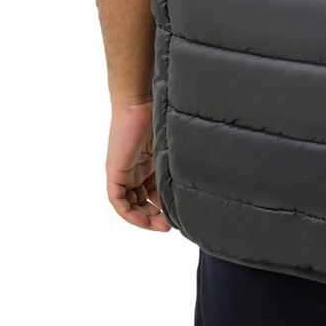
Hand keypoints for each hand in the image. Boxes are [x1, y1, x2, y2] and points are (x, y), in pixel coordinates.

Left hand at [106, 100, 170, 231]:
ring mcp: (124, 170)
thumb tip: (210, 167)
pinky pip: (118, 200)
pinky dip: (129, 213)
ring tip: (161, 225)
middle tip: (169, 226)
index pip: (153, 191)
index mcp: (149, 161)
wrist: (140, 99)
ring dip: (144, 218)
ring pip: (130, 203)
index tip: (176, 214)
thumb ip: (182, 157)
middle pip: (141, 200)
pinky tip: (143, 220)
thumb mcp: (174, 142)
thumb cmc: (159, 111)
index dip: (163, 205)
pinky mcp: (115, 171)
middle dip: (154, 216)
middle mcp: (136, 168)